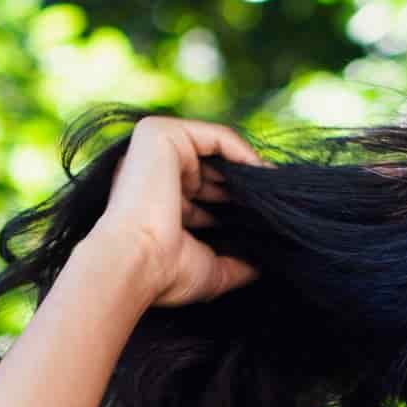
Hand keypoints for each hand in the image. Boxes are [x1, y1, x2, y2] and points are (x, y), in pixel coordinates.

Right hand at [78, 113, 263, 310]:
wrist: (134, 263)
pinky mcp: (159, 134)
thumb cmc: (163, 273)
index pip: (202, 193)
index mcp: (154, 202)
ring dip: (246, 170)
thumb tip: (262, 267)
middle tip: (273, 204)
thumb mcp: (209, 270)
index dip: (233, 203)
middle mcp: (152, 174)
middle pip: (210, 169)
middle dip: (242, 186)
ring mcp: (153, 152)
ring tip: (272, 191)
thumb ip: (236, 265)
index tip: (262, 217)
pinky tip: (261, 176)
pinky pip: (215, 136)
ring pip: (214, 150)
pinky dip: (243, 153)